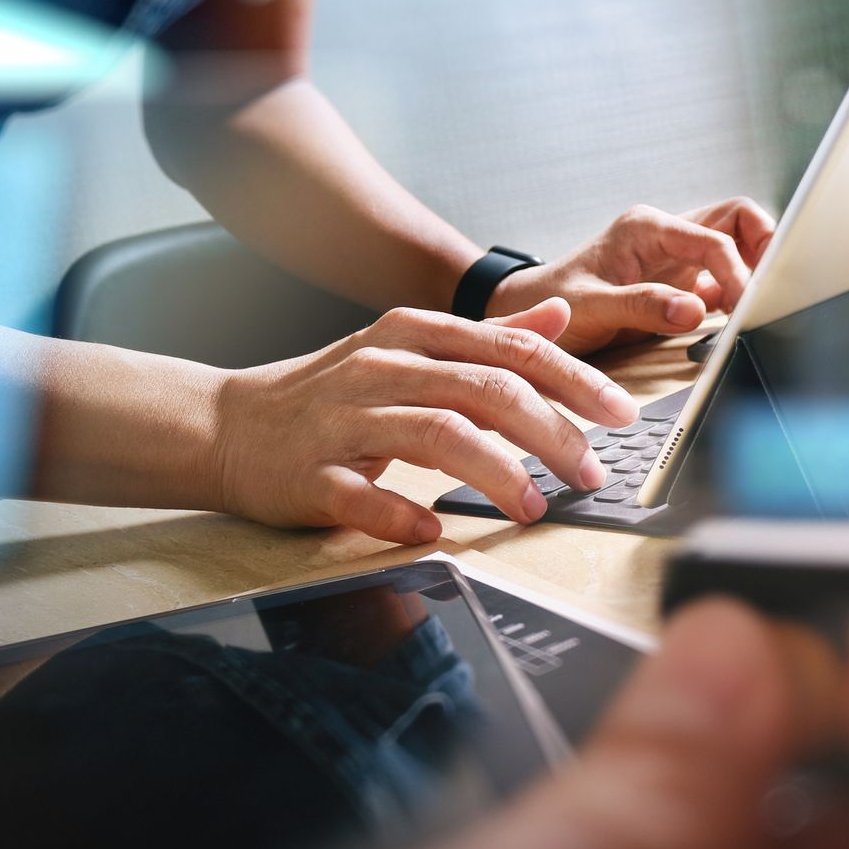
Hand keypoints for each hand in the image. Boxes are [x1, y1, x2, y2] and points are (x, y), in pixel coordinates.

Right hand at [211, 299, 638, 540]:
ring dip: (496, 474)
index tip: (621, 413)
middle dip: (551, 432)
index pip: (510, 350)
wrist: (227, 425)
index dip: (573, 380)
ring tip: (533, 507)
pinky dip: (400, 514)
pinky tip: (433, 532)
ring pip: (436, 435)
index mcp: (415, 335)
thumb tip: (558, 315)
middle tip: (591, 472)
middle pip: (485, 391)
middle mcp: (384, 369)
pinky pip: (361, 495)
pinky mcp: (310, 474)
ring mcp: (344, 421)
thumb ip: (487, 337)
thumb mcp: (411, 348)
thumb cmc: (332, 392)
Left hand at [486, 198, 775, 355]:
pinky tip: (736, 318)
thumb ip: (642, 307)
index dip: (739, 271)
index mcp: (647, 228)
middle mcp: (667, 235)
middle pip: (738, 219)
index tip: (746, 307)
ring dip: (755, 267)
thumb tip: (694, 311)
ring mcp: (677, 256)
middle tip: (770, 290)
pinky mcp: (680, 280)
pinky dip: (738, 292)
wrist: (529, 313)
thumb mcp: (592, 307)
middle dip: (764, 248)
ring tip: (757, 304)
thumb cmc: (553, 303)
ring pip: (737, 242)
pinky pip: (724, 274)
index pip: (714, 237)